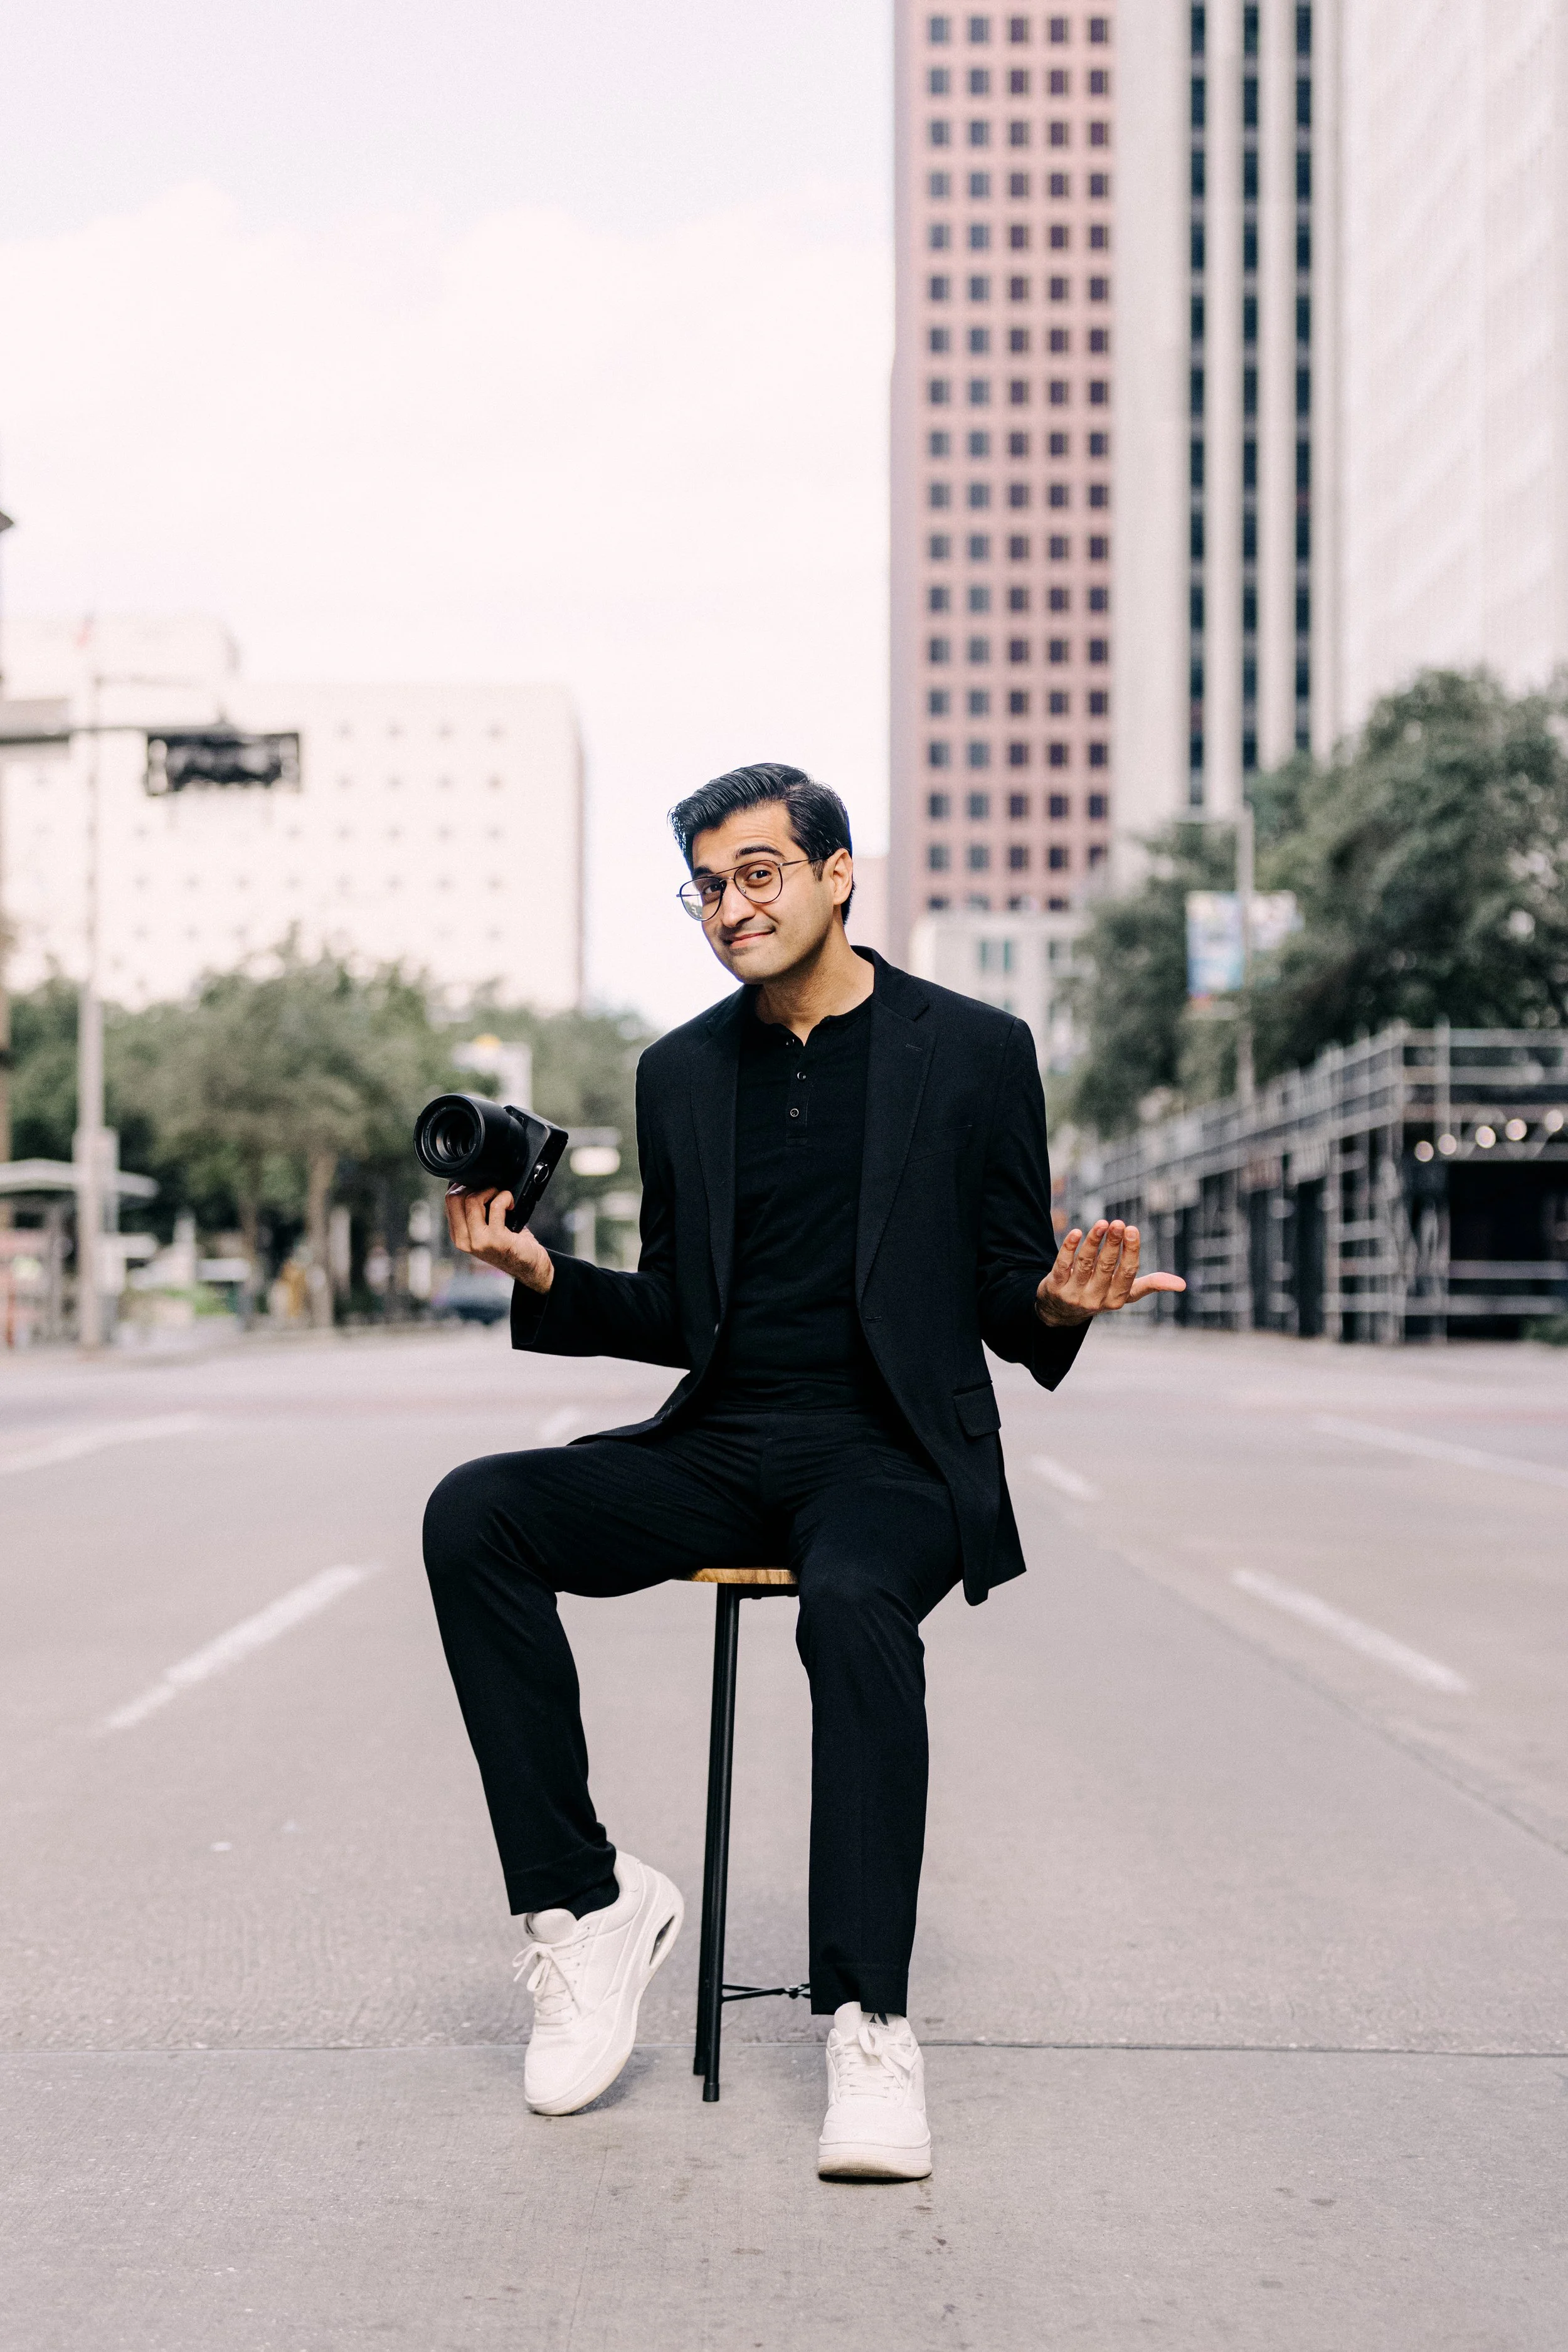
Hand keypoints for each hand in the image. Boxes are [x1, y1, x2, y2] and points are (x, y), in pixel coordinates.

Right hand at [444, 1185, 554, 1294]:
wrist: (529, 1266)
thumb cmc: (510, 1244)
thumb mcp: (485, 1229)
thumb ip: (475, 1213)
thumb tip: (473, 1184)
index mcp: (458, 1235)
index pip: (449, 1201)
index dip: (464, 1186)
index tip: (478, 1185)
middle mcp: (464, 1240)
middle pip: (455, 1198)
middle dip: (474, 1186)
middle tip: (490, 1191)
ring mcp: (479, 1241)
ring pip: (472, 1200)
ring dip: (490, 1191)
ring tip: (501, 1196)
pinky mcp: (497, 1239)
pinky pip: (496, 1206)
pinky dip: (505, 1197)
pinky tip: (511, 1204)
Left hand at [1034, 1219, 1185, 1327]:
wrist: (1060, 1311)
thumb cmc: (1100, 1294)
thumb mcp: (1125, 1293)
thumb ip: (1150, 1285)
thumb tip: (1182, 1284)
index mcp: (1116, 1299)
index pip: (1127, 1274)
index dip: (1130, 1252)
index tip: (1132, 1230)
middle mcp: (1095, 1299)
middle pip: (1106, 1267)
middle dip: (1112, 1244)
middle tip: (1117, 1223)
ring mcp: (1074, 1294)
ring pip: (1084, 1264)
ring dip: (1093, 1242)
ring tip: (1102, 1223)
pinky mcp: (1054, 1287)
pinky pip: (1061, 1265)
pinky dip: (1069, 1248)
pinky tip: (1076, 1232)